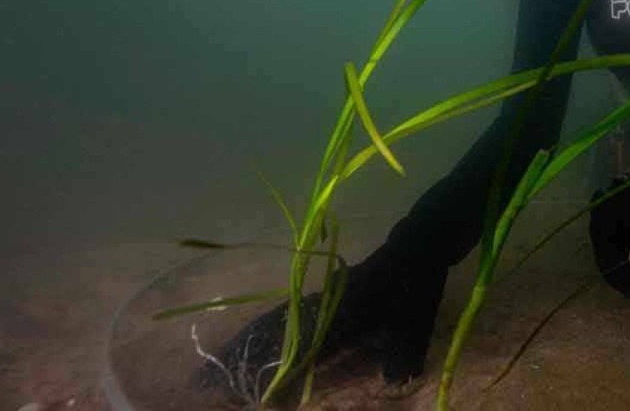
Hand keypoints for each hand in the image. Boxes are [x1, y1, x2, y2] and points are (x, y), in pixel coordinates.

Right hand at [193, 258, 446, 401]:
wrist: (416, 244)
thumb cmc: (416, 285)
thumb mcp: (416, 321)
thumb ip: (403, 354)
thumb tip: (393, 383)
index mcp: (339, 316)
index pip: (295, 350)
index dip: (269, 373)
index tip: (246, 396)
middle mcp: (319, 307)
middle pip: (269, 335)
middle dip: (237, 360)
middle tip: (203, 384)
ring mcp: (316, 300)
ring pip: (269, 324)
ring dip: (241, 346)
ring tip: (213, 368)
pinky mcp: (320, 297)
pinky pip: (280, 315)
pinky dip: (258, 331)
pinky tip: (247, 342)